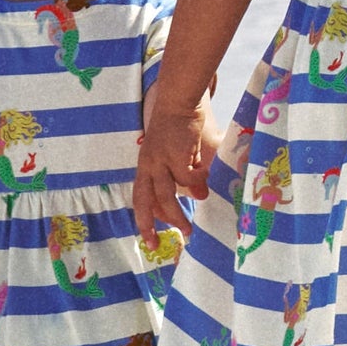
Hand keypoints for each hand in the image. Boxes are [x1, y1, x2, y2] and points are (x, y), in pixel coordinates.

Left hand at [135, 102, 214, 244]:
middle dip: (146, 225)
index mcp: (146, 166)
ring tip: (188, 229)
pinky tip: (205, 177)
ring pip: (165, 197)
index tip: (153, 236)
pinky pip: (188, 180)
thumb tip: (202, 196)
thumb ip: (188, 176)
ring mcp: (160, 161)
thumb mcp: (181, 155)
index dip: (147, 217)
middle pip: (143, 201)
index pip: (141, 197)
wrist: (179, 101)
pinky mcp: (175, 155)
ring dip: (176, 216)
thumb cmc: (180, 127)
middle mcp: (148, 166)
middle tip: (153, 245)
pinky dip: (198, 183)